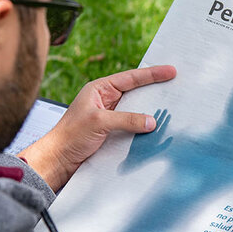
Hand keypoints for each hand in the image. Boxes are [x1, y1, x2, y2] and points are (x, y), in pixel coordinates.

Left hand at [20, 65, 175, 190]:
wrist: (57, 160)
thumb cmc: (69, 136)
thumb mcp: (99, 122)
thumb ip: (126, 119)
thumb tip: (152, 121)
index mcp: (99, 89)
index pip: (130, 78)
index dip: (152, 74)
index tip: (170, 71)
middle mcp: (105, 100)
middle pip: (135, 92)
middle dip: (155, 90)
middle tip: (175, 86)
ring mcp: (109, 117)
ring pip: (135, 110)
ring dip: (150, 111)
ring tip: (170, 108)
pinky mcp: (111, 132)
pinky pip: (132, 126)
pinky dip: (143, 127)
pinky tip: (155, 129)